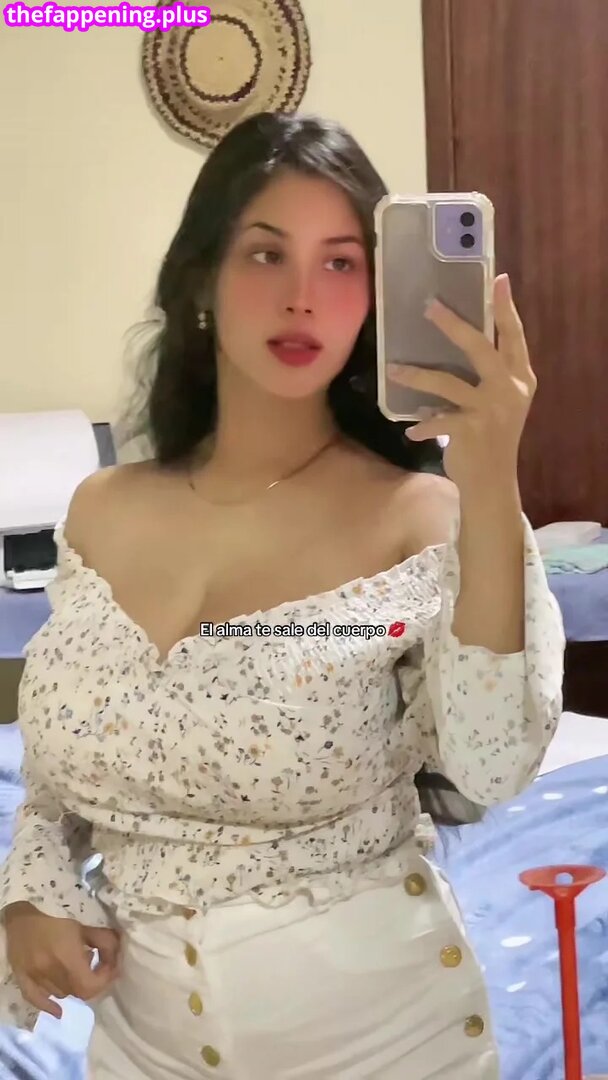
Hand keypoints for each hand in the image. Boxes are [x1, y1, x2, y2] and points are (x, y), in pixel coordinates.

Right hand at [5, 903, 120, 1018]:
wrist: (22, 921)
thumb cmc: (55, 922)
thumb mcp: (83, 927)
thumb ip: (103, 941)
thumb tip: (117, 956)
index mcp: (67, 956)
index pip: (90, 983)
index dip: (104, 979)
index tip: (110, 967)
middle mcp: (51, 971)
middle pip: (78, 991)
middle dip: (93, 983)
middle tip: (98, 971)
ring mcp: (36, 979)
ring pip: (63, 994)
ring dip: (75, 987)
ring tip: (77, 972)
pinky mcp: (24, 983)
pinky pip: (37, 1002)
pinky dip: (50, 1007)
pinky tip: (60, 1011)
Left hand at [387, 275, 535, 494]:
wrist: (494, 482)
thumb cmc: (493, 437)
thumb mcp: (503, 402)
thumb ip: (492, 375)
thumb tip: (461, 339)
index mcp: (521, 378)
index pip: (514, 336)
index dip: (506, 308)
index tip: (499, 279)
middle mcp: (510, 389)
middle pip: (480, 347)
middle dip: (454, 325)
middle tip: (430, 306)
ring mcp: (490, 410)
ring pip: (447, 382)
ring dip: (417, 374)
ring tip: (394, 369)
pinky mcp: (470, 430)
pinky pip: (438, 419)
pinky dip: (423, 424)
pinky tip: (411, 429)